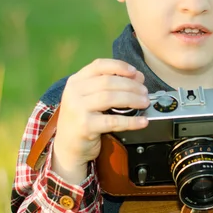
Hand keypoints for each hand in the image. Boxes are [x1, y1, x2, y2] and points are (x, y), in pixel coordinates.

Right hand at [52, 59, 149, 183]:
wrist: (67, 147)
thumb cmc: (82, 119)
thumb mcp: (90, 98)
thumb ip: (111, 85)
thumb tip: (138, 77)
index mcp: (76, 81)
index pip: (99, 65)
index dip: (119, 66)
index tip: (135, 72)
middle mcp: (74, 92)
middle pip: (108, 81)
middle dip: (131, 85)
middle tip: (145, 92)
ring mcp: (78, 108)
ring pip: (111, 98)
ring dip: (132, 99)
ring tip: (144, 103)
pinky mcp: (85, 126)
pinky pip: (113, 121)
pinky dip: (131, 121)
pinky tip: (142, 121)